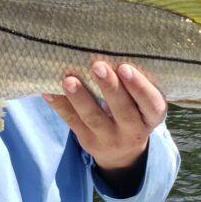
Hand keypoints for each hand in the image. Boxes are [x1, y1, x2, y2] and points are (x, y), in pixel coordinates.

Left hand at [43, 61, 167, 187]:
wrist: (122, 153)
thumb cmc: (133, 112)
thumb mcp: (142, 104)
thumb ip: (132, 84)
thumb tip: (108, 48)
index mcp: (152, 117)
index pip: (151, 103)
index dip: (139, 87)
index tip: (124, 67)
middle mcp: (133, 131)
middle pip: (123, 111)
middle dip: (109, 88)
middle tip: (97, 66)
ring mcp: (109, 139)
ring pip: (94, 118)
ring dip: (80, 98)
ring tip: (69, 80)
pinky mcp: (87, 141)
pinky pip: (72, 122)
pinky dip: (60, 105)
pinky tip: (48, 91)